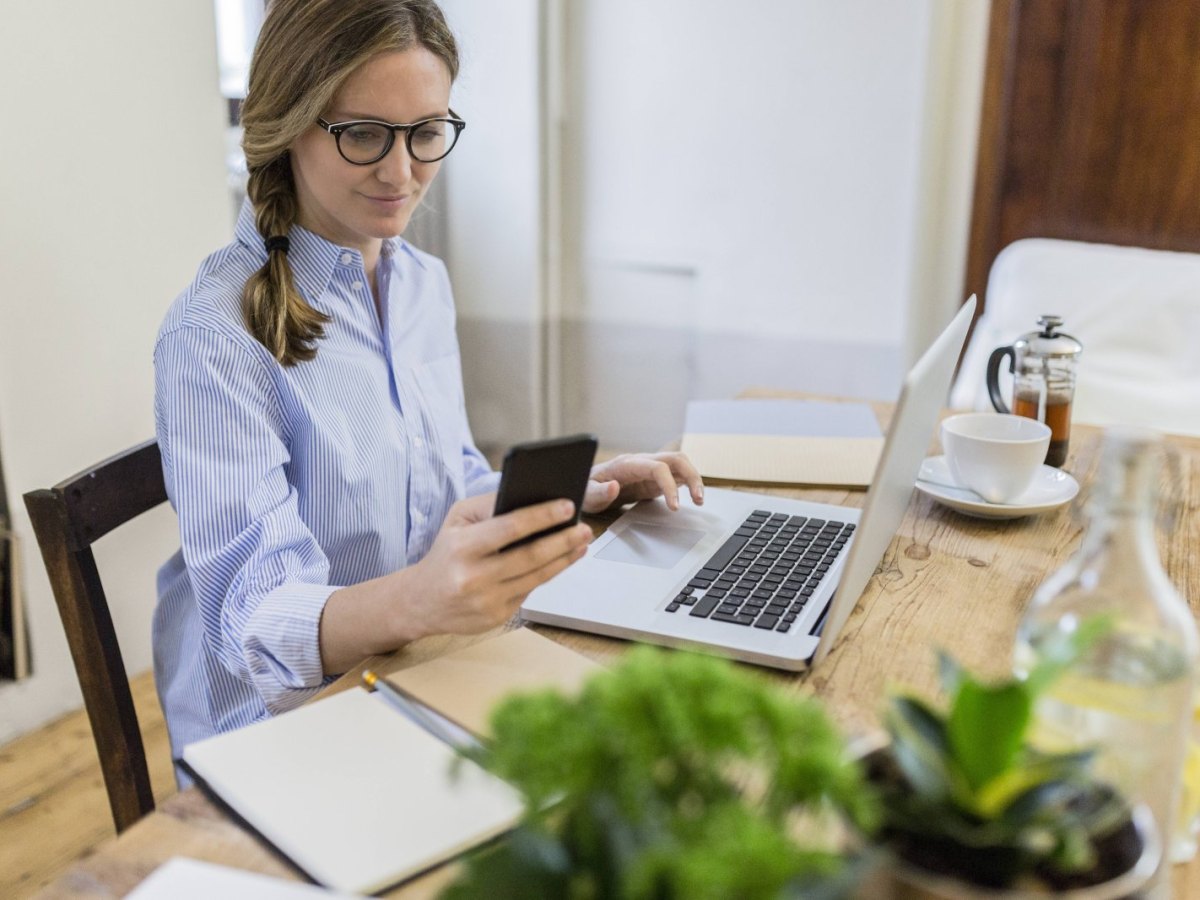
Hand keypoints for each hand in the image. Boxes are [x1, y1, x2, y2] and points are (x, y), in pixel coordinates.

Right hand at [402, 492, 591, 635]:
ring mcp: (485, 601)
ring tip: (581, 542)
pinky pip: (529, 591)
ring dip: (564, 559)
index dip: (542, 516)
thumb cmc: (446, 553)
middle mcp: (473, 576)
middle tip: (585, 528)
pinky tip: (563, 560)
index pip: (510, 527)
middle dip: (563, 540)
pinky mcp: (495, 617)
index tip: (568, 506)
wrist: (420, 601)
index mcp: (462, 546)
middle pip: (530, 556)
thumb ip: (491, 505)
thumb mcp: (457, 520)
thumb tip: (532, 498)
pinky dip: (549, 574)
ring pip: (536, 577)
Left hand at [582, 451, 703, 512]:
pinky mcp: (653, 479)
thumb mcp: (586, 494)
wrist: (586, 487)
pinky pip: (676, 476)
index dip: (669, 485)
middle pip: (675, 459)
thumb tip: (614, 487)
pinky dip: (687, 484)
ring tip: (700, 500)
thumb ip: (598, 492)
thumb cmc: (585, 489)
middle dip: (692, 476)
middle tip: (699, 499)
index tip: (675, 506)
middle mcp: (642, 462)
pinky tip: (693, 497)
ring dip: (694, 479)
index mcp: (627, 464)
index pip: (657, 467)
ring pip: (679, 465)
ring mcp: (649, 469)